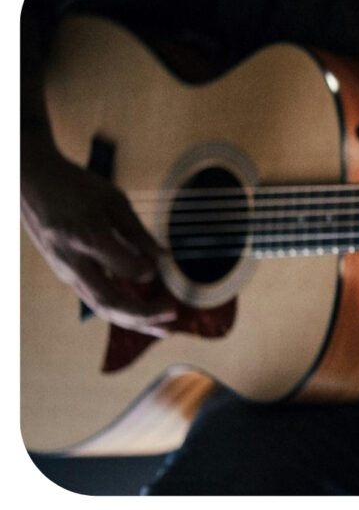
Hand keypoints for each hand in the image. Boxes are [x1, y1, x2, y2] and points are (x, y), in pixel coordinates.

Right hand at [21, 144, 174, 336]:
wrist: (31, 182)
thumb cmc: (76, 186)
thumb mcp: (113, 200)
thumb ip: (137, 232)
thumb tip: (164, 258)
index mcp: (88, 238)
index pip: (126, 269)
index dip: (148, 271)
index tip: (162, 265)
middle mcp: (73, 261)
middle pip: (110, 302)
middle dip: (144, 315)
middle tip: (174, 316)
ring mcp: (66, 271)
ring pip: (101, 307)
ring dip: (135, 321)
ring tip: (165, 329)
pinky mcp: (65, 274)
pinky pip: (95, 298)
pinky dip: (121, 310)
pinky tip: (143, 316)